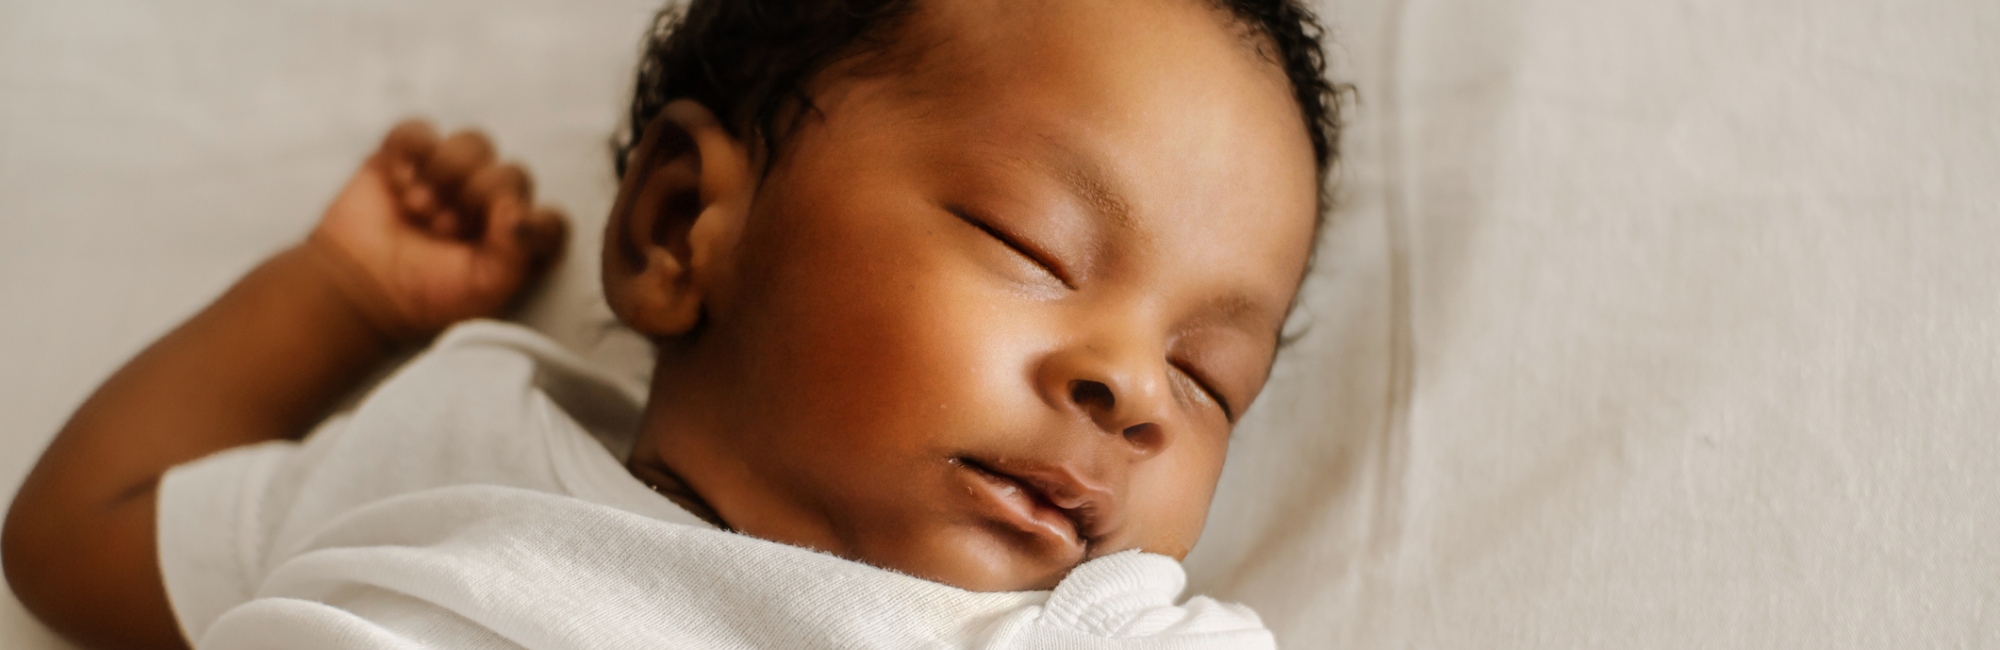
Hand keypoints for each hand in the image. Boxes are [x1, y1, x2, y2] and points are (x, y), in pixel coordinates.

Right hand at [311, 119, 568, 338]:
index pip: (551, 218)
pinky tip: (396, 183)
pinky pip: (419, 130)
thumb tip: (522, 210)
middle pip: (513, 172)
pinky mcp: (407, 155)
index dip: (526, 225)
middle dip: (477, 200)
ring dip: (445, 174)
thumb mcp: (485, 290)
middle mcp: (490, 204)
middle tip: (444, 229)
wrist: (359, 290)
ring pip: (473, 142)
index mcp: (515, 239)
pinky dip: (408, 154)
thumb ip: (520, 252)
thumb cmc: (424, 295)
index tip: (496, 243)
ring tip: (419, 208)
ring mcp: (450, 175)